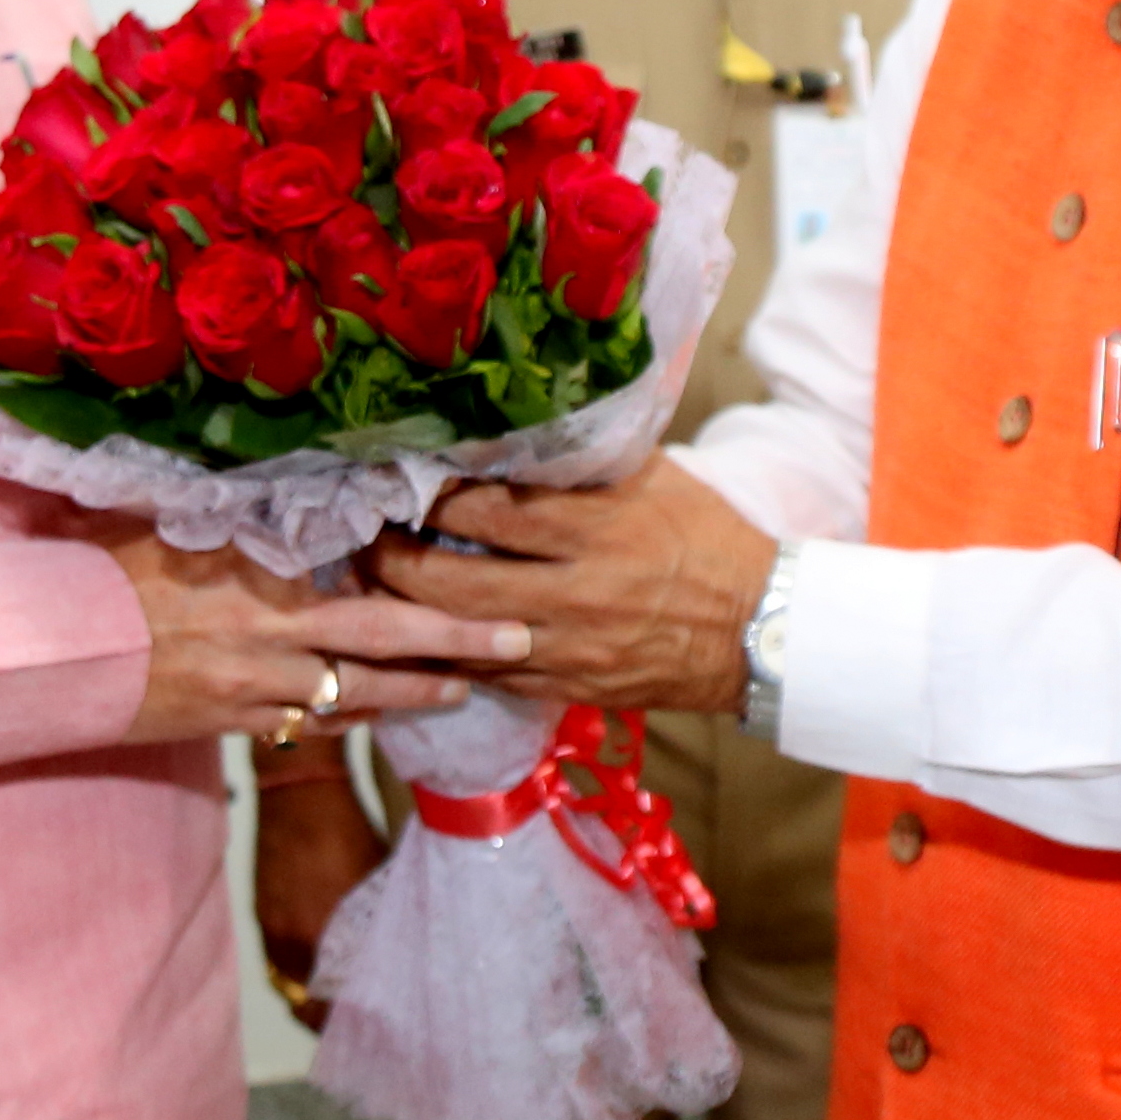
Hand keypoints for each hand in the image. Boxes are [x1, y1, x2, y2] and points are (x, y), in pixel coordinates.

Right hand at [108, 527, 530, 746]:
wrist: (52, 656)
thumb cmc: (107, 577)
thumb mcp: (178, 529)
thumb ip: (243, 520)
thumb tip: (294, 496)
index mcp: (262, 574)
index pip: (356, 570)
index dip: (416, 570)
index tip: (469, 555)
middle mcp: (272, 634)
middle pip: (385, 639)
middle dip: (457, 641)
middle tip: (519, 639)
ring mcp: (259, 687)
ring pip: (359, 694)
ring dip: (416, 691)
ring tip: (466, 687)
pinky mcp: (237, 724)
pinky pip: (312, 724)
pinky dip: (352, 716)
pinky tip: (380, 711)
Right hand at [252, 762, 383, 1031]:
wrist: (298, 791)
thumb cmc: (348, 831)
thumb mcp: (374, 883)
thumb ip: (377, 930)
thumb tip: (391, 965)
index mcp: (322, 937)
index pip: (330, 1007)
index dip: (347, 1024)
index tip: (369, 1030)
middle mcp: (290, 941)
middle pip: (305, 1005)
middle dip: (328, 1018)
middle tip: (356, 1021)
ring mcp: (269, 928)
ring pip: (289, 984)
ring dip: (310, 995)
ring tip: (337, 999)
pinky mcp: (259, 913)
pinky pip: (276, 959)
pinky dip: (296, 968)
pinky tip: (316, 963)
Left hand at [367, 457, 777, 714]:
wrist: (760, 631)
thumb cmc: (708, 539)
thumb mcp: (656, 480)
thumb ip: (583, 462)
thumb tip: (513, 432)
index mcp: (598, 528)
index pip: (489, 508)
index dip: (431, 492)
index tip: (397, 473)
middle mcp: (574, 592)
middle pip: (452, 578)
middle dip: (391, 557)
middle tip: (360, 533)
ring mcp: (566, 648)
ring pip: (459, 636)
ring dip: (403, 612)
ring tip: (366, 584)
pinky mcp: (566, 686)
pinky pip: (486, 675)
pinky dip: (443, 654)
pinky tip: (411, 635)